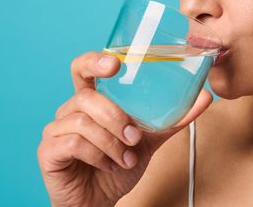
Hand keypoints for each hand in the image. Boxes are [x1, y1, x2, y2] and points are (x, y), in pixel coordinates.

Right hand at [37, 51, 212, 206]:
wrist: (101, 201)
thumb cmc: (119, 165)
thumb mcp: (150, 139)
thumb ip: (172, 119)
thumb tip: (204, 97)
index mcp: (93, 100)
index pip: (84, 68)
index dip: (95, 61)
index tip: (115, 64)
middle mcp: (71, 109)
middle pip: (87, 96)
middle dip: (115, 116)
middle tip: (134, 136)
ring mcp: (57, 129)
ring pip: (82, 121)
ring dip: (111, 141)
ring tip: (127, 158)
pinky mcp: (49, 151)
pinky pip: (73, 143)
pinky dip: (97, 155)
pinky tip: (109, 165)